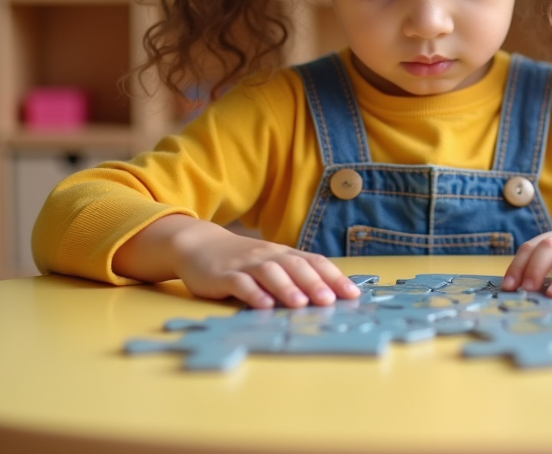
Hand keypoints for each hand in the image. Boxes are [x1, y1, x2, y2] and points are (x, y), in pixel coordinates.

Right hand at [114, 215, 360, 308]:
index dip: (334, 277)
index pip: (314, 262)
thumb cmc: (241, 261)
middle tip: (331, 301)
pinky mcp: (223, 275)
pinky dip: (253, 294)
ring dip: (287, 288)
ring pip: (270, 273)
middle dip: (315, 283)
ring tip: (301, 304)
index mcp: (283, 254)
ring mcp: (245, 264)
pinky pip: (240, 284)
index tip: (353, 294)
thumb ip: (293, 277)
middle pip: (296, 266)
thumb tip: (327, 297)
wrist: (198, 244)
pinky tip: (263, 305)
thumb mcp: (270, 264)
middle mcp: (268, 256)